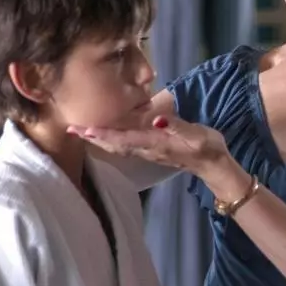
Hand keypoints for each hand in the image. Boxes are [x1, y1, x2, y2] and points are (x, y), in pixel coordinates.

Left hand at [68, 115, 248, 197]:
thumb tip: (157, 119)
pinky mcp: (153, 150)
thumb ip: (178, 127)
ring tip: (82, 132)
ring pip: (118, 146)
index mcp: (155, 144)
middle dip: (93, 138)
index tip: (83, 129)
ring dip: (99, 140)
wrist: (215, 166)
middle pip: (114, 144)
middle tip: (71, 129)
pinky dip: (111, 140)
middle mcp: (148, 149)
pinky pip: (126, 145)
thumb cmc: (208, 149)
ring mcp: (149, 151)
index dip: (103, 134)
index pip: (124, 139)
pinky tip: (106, 136)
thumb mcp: (197, 135)